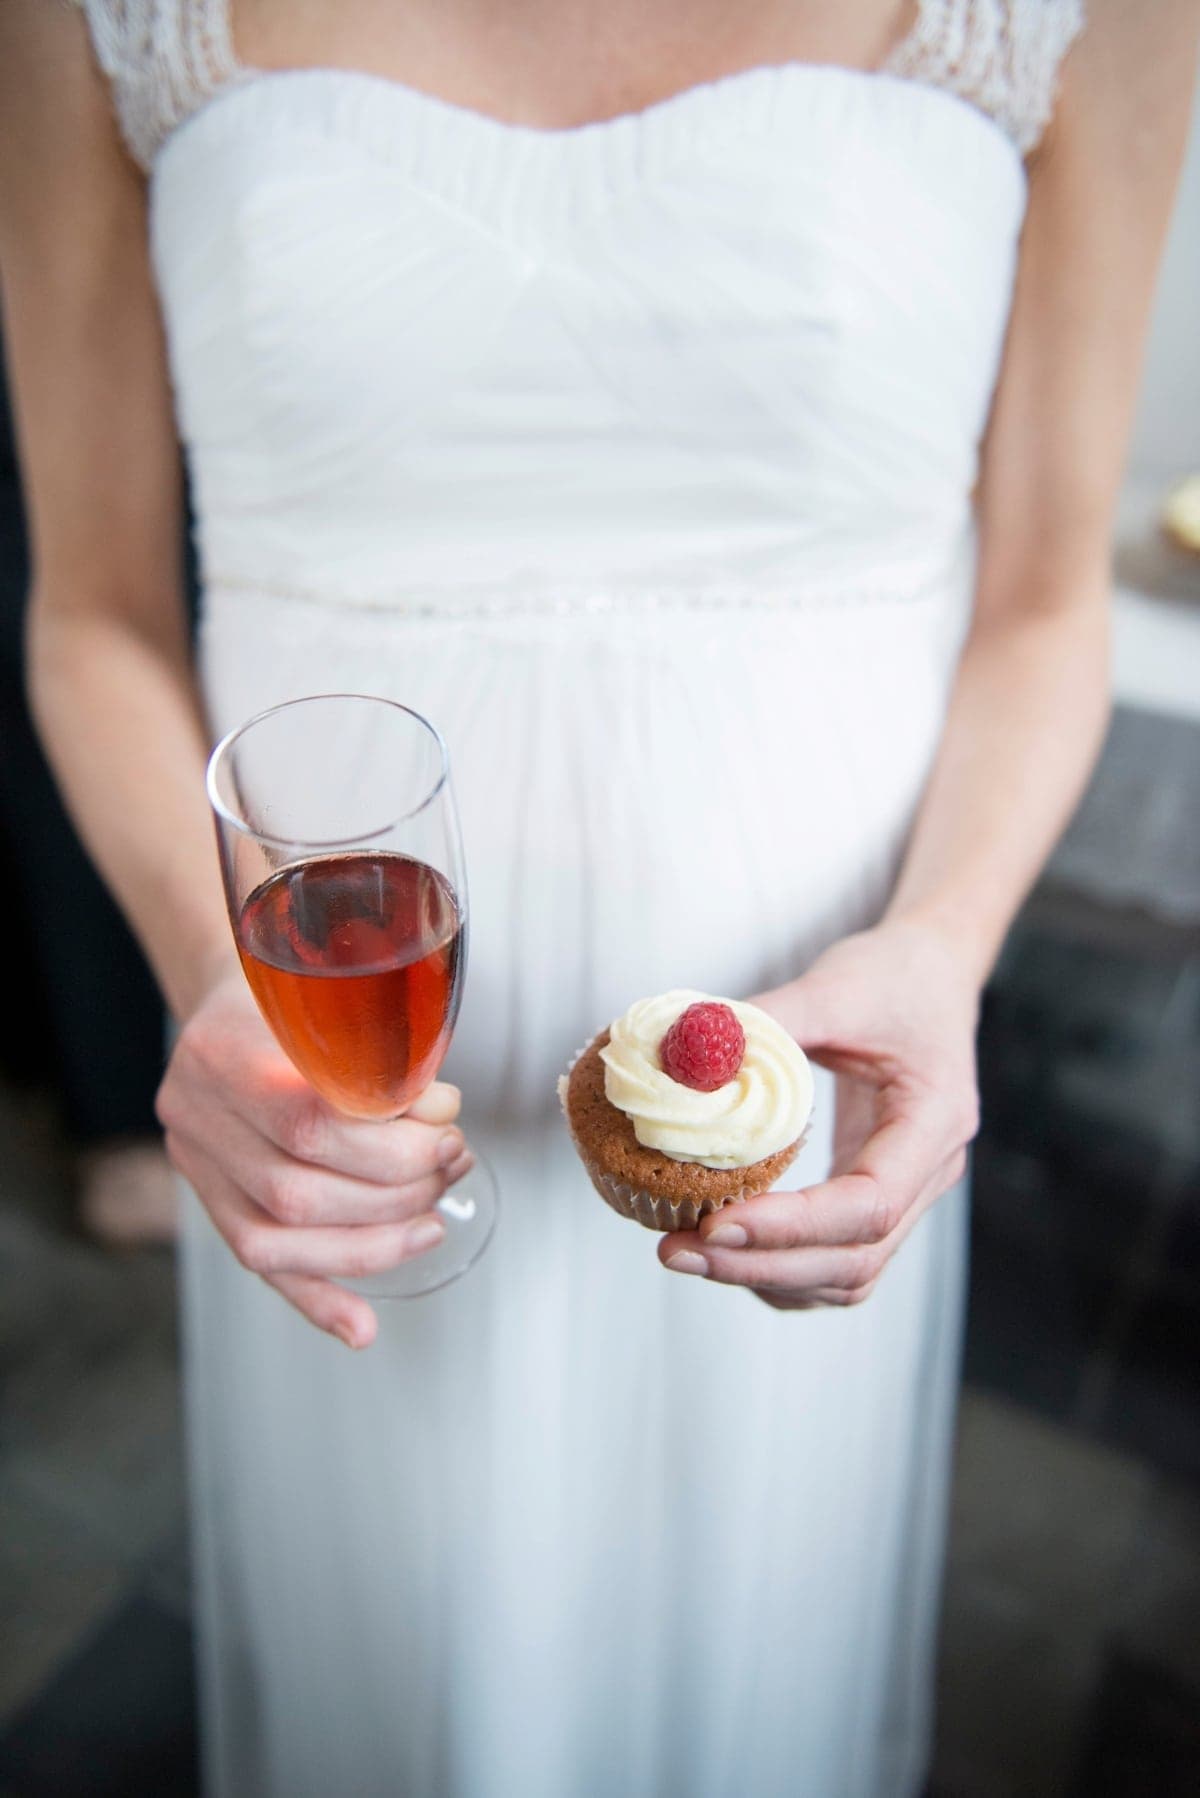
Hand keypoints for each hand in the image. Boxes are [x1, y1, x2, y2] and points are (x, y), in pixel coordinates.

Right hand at [156, 974, 473, 1346]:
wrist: (233, 999)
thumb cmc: (300, 998)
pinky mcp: (208, 1198)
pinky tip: (361, 1327)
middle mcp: (195, 1113)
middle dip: (394, 1194)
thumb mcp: (343, 1005)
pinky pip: (259, 1262)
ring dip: (372, 1243)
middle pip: (296, 1190)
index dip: (389, 1146)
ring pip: (276, 1238)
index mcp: (225, 1053)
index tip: (448, 1137)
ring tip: (433, 1218)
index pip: (308, 1123)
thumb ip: (389, 1065)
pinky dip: (317, 1297)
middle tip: (452, 1168)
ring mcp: (194, 1161)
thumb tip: (443, 1119)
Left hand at [657, 919, 981, 1308]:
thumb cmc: (891, 976)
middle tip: (677, 1250)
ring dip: (766, 1277)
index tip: (715, 1224)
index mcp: (935, 1120)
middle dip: (761, 1266)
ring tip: (687, 1252)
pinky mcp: (878, 1194)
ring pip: (848, 1275)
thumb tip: (674, 1054)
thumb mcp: (831, 987)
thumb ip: (760, 1021)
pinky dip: (782, 1270)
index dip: (791, 1226)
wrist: (931, 971)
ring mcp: (910, 1191)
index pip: (869, 1204)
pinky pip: (838, 1259)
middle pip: (855, 1260)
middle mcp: (931, 1171)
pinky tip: (727, 1251)